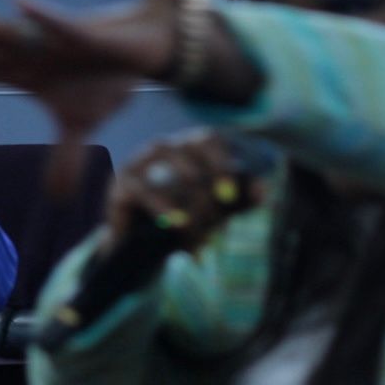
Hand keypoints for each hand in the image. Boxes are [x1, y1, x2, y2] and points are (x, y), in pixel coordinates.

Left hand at [0, 0, 177, 192]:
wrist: (144, 53)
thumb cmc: (106, 80)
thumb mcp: (81, 127)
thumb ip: (65, 159)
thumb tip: (57, 197)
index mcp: (23, 73)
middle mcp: (28, 53)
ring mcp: (50, 41)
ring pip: (5, 30)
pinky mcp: (82, 32)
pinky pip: (59, 24)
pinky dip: (42, 16)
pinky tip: (21, 3)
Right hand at [105, 133, 264, 253]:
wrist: (140, 245)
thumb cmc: (182, 218)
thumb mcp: (214, 211)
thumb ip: (238, 200)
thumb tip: (263, 191)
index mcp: (188, 149)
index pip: (207, 139)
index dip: (221, 161)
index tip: (231, 191)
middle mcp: (164, 148)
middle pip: (186, 147)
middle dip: (203, 184)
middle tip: (213, 215)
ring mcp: (139, 161)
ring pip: (163, 159)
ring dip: (182, 193)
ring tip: (192, 223)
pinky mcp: (120, 183)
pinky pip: (140, 186)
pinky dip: (159, 204)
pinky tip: (173, 221)